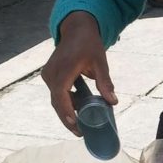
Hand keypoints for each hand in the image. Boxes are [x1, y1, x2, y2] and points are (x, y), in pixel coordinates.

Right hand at [40, 11, 117, 134]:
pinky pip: (57, 93)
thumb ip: (105, 83)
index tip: (75, 125)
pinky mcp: (50, 76)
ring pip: (56, 99)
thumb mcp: (100, 62)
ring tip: (81, 126)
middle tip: (80, 134)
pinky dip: (67, 102)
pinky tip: (79, 111)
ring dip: (68, 112)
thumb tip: (113, 102)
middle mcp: (51, 74)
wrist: (76, 29)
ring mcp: (49, 75)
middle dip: (67, 119)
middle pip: (57, 102)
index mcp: (63, 70)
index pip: (61, 96)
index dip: (67, 112)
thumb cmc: (89, 44)